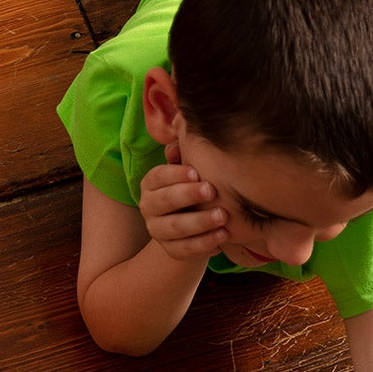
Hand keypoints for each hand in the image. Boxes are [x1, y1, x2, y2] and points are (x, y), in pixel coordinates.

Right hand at [138, 142, 228, 260]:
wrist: (195, 223)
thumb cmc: (195, 186)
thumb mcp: (191, 168)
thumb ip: (187, 150)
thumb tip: (182, 121)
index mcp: (151, 183)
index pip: (158, 176)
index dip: (176, 174)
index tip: (198, 172)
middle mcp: (149, 207)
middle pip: (164, 202)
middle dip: (188, 196)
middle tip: (212, 191)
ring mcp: (158, 231)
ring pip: (175, 228)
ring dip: (200, 222)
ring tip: (223, 217)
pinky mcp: (171, 250)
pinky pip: (185, 249)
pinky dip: (204, 244)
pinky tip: (222, 237)